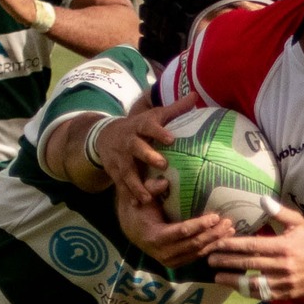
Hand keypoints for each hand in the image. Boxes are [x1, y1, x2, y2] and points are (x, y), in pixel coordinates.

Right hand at [98, 95, 235, 267]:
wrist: (105, 137)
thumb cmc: (141, 127)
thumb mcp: (156, 115)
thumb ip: (177, 109)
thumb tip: (198, 95)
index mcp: (140, 127)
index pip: (149, 126)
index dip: (159, 131)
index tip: (172, 138)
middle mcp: (128, 143)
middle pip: (137, 148)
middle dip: (148, 155)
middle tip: (163, 165)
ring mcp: (120, 160)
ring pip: (127, 173)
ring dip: (137, 184)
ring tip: (149, 198)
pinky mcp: (116, 174)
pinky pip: (123, 187)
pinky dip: (131, 196)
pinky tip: (140, 207)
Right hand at [115, 191, 233, 269]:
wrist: (132, 230)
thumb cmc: (139, 211)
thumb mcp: (141, 198)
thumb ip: (151, 189)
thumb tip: (165, 182)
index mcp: (155, 236)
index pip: (182, 231)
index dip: (200, 225)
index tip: (215, 216)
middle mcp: (163, 252)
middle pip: (194, 244)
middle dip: (212, 234)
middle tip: (227, 222)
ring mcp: (170, 260)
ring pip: (197, 252)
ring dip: (215, 241)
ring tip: (230, 230)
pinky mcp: (177, 263)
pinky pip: (196, 256)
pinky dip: (210, 248)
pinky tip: (222, 239)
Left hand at [207, 204, 303, 300]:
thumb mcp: (299, 223)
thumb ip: (279, 212)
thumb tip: (262, 199)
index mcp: (284, 246)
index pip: (253, 246)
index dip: (233, 245)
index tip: (217, 244)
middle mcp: (283, 265)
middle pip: (249, 264)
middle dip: (227, 262)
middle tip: (209, 259)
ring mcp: (284, 282)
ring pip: (253, 283)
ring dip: (233, 280)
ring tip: (217, 276)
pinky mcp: (285, 294)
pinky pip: (262, 294)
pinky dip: (247, 292)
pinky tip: (236, 287)